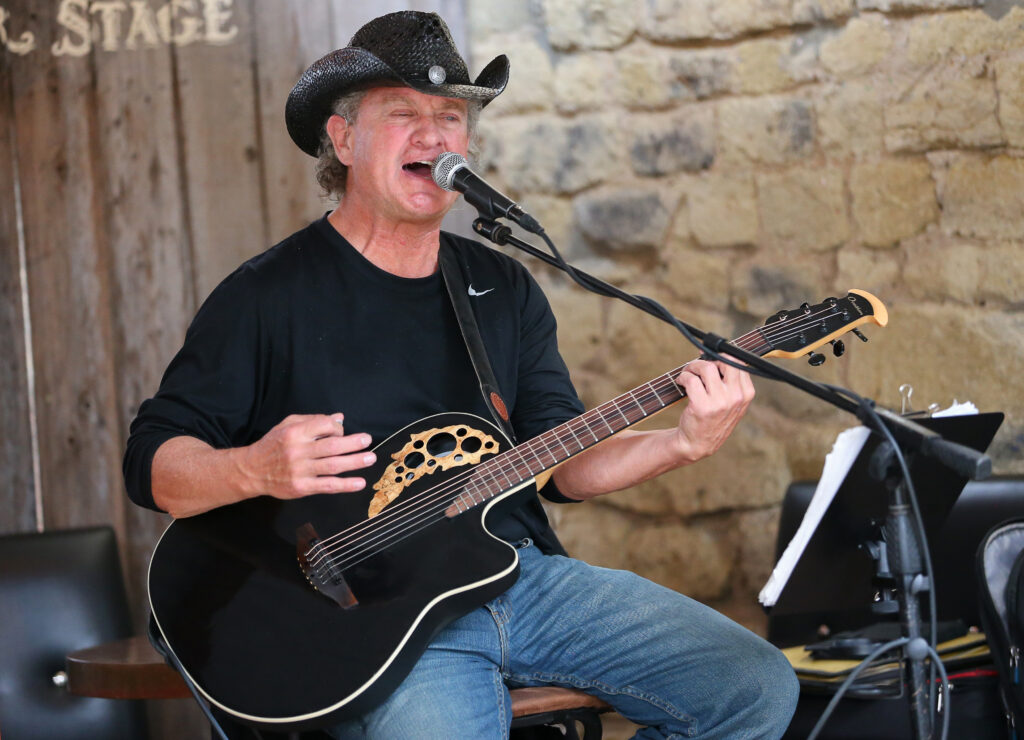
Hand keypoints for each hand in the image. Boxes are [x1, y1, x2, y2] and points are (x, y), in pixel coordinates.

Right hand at [239, 413, 374, 498]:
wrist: (251, 471)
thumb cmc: (273, 445)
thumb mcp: (287, 425)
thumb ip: (313, 420)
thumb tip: (340, 418)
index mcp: (295, 433)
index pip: (324, 425)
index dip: (337, 428)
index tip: (342, 432)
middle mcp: (298, 451)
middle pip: (332, 446)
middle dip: (353, 443)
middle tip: (367, 440)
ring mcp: (300, 470)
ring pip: (333, 466)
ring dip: (355, 462)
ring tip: (370, 458)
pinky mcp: (301, 487)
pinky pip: (328, 486)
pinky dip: (345, 485)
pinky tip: (359, 483)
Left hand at [674, 359, 754, 462]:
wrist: (697, 443)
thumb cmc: (712, 418)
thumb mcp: (730, 401)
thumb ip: (729, 380)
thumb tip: (714, 352)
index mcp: (746, 394)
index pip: (738, 362)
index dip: (721, 357)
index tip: (709, 360)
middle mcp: (736, 397)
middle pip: (725, 361)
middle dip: (707, 359)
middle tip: (697, 367)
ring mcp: (720, 402)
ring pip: (706, 367)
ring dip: (692, 367)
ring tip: (687, 375)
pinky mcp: (702, 406)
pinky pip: (691, 379)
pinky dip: (683, 377)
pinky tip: (681, 383)